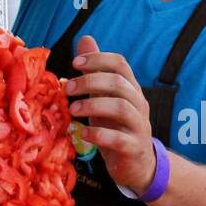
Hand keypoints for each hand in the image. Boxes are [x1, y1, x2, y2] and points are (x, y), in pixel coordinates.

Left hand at [64, 36, 156, 194]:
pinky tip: (82, 134)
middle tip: (67, 88)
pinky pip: (118, 138)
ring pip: (121, 108)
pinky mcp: (134, 148)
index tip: (75, 63)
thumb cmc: (117, 128)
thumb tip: (85, 40)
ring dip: (93, 105)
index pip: (120, 64)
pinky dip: (98, 134)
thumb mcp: (105, 98)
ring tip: (72, 110)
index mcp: (131, 89)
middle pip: (119, 83)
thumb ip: (96, 72)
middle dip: (90, 82)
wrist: (137, 165)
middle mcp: (138, 104)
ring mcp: (139, 126)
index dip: (98, 59)